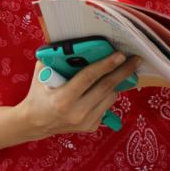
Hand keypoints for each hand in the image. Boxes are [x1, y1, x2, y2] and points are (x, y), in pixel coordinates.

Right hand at [16, 55, 139, 139]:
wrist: (34, 124)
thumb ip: (56, 59)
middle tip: (136, 59)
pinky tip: (104, 88)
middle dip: (123, 71)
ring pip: (111, 96)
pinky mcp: (91, 126)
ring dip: (116, 83)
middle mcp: (76, 113)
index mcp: (63, 99)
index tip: (121, 55)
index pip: (90, 77)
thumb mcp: (42, 74)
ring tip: (120, 71)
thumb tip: (73, 43)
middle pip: (106, 87)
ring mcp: (86, 122)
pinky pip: (107, 105)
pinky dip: (108, 94)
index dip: (106, 64)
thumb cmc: (39, 94)